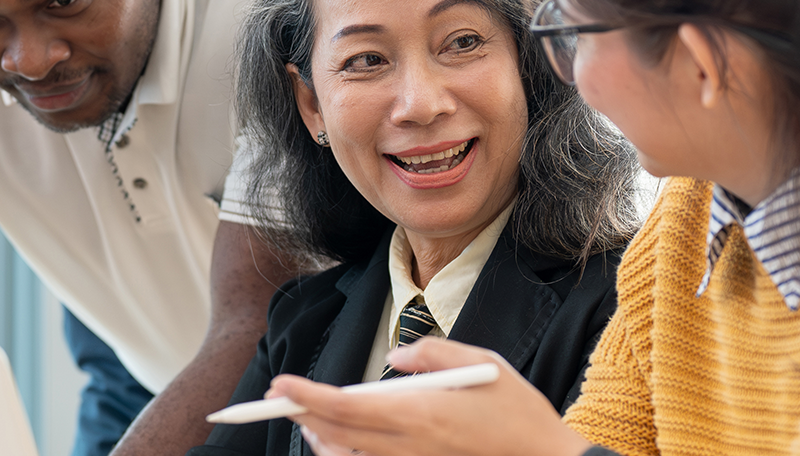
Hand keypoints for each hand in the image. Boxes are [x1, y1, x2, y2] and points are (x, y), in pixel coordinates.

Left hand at [268, 338, 590, 455]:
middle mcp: (412, 444)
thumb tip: (396, 357)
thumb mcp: (486, 364)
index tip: (282, 386)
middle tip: (278, 398)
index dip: (308, 397)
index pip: (349, 406)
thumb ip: (434, 353)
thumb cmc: (521, 413)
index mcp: (423, 412)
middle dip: (303, 414)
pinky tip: (339, 441)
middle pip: (340, 433)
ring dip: (321, 438)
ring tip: (304, 417)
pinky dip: (348, 454)